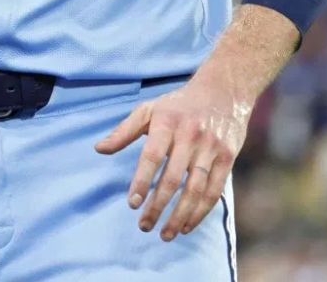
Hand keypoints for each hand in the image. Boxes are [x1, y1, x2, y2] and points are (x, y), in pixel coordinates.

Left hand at [94, 74, 251, 241]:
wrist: (223, 92)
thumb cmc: (178, 104)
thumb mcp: (148, 109)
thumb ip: (124, 131)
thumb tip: (98, 149)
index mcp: (167, 124)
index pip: (152, 157)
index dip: (142, 181)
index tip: (133, 203)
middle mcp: (190, 137)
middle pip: (173, 178)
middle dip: (158, 206)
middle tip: (144, 226)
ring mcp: (211, 149)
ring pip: (195, 189)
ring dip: (180, 215)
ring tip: (165, 233)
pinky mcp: (228, 158)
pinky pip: (214, 190)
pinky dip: (201, 211)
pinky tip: (187, 225)